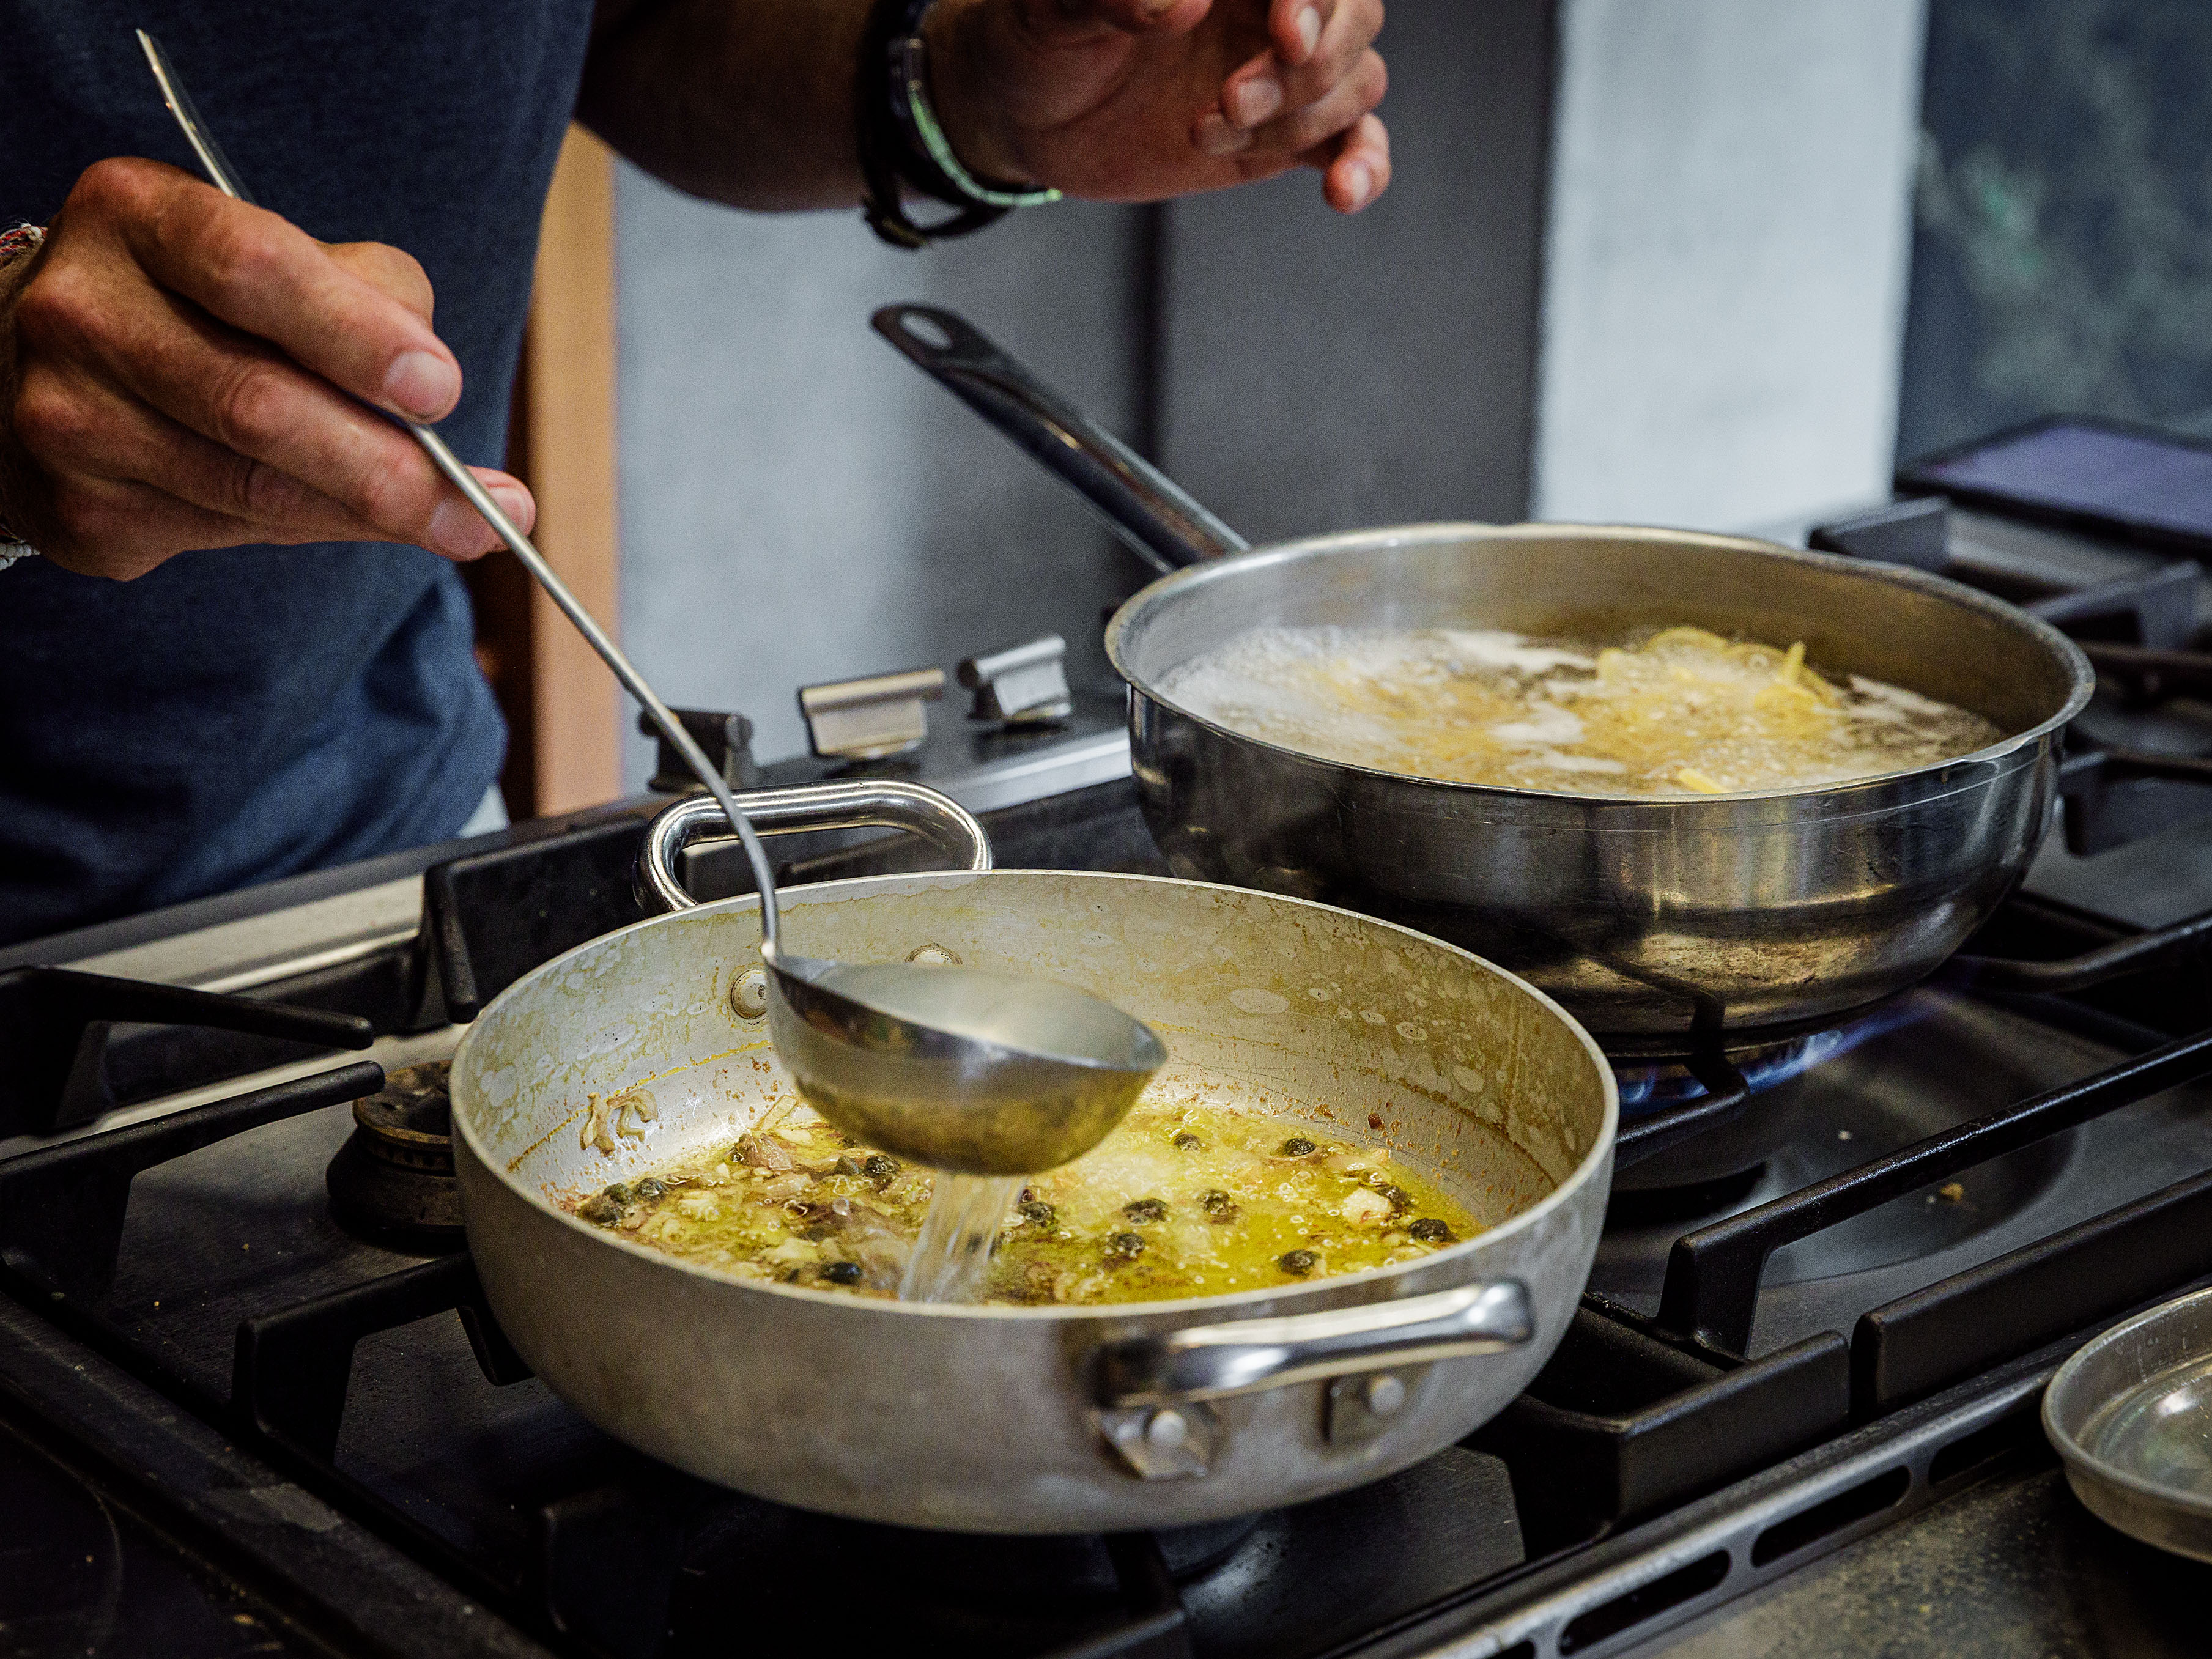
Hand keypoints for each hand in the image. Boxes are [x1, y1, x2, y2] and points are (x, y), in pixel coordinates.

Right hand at [0, 157, 534, 581]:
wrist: (49, 367)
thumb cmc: (203, 306)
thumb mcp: (281, 262)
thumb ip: (368, 299)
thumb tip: (434, 396)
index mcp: (136, 216)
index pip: (254, 268)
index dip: (356, 335)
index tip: (442, 390)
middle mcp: (83, 311)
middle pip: (256, 402)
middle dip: (388, 466)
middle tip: (486, 508)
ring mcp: (67, 416)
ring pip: (252, 487)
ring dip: (372, 515)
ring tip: (461, 527)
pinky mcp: (80, 508)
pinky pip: (229, 534)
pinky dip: (312, 531)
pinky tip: (350, 517)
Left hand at [926, 0, 1388, 213]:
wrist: (1023, 113)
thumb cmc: (1037, 37)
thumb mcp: (1052, 9)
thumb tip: (1183, 2)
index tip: (1286, 36)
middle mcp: (1267, 5)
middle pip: (1354, 16)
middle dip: (1306, 69)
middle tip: (1229, 102)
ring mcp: (1281, 71)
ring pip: (1358, 79)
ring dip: (1301, 119)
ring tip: (1206, 132)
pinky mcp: (1280, 135)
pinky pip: (1352, 144)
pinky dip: (1362, 168)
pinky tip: (1342, 194)